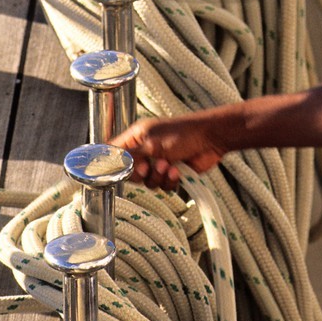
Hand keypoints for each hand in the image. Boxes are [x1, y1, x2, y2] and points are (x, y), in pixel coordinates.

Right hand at [111, 113, 227, 188]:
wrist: (211, 139)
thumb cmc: (183, 134)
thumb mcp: (152, 144)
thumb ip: (130, 156)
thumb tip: (110, 163)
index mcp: (137, 137)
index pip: (115, 152)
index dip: (113, 164)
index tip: (117, 171)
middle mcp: (146, 150)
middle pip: (130, 173)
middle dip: (141, 174)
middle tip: (147, 167)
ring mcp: (159, 162)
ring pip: (148, 182)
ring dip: (158, 177)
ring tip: (169, 166)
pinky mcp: (172, 172)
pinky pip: (163, 186)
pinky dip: (170, 181)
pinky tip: (178, 171)